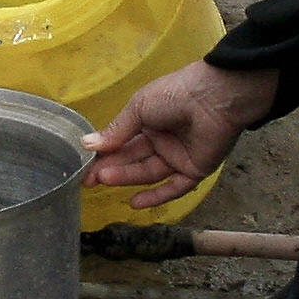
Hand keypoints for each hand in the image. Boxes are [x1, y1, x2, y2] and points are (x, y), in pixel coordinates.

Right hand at [84, 61, 277, 209]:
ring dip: (127, 178)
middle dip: (112, 168)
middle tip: (89, 180)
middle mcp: (162, 139)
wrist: (214, 97)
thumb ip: (116, 130)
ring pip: (149, 172)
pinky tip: (135, 203)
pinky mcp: (195, 170)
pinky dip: (156, 197)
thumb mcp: (139, 108)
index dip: (103, 155)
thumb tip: (87, 145)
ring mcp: (178, 156)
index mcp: (149, 120)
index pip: (122, 142)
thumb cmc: (174, 95)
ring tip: (105, 180)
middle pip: (133, 159)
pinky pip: (174, 187)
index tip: (84, 168)